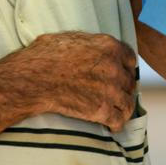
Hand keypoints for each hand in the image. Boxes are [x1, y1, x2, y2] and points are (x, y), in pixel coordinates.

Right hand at [0, 31, 137, 131]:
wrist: (34, 79)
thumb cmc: (45, 56)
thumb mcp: (71, 38)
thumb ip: (90, 44)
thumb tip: (91, 47)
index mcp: (109, 46)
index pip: (131, 59)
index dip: (126, 67)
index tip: (121, 73)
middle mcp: (114, 67)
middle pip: (129, 81)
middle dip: (123, 88)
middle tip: (114, 94)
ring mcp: (110, 90)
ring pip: (128, 102)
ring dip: (122, 107)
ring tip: (116, 111)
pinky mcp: (102, 110)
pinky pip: (119, 120)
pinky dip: (116, 124)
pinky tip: (111, 126)